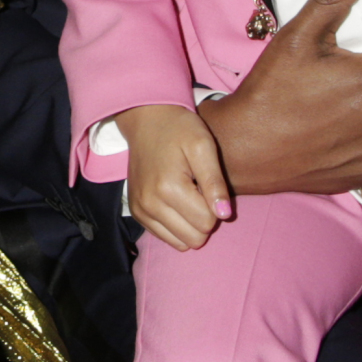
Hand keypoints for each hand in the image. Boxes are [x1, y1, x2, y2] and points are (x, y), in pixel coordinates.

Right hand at [115, 103, 229, 251]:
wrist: (146, 119)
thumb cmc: (179, 128)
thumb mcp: (203, 146)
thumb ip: (215, 182)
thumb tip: (224, 215)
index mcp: (168, 188)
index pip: (207, 223)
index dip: (214, 205)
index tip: (206, 183)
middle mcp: (150, 204)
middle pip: (194, 239)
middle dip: (203, 218)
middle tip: (199, 190)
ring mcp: (140, 211)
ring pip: (180, 243)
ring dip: (190, 223)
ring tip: (188, 195)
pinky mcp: (137, 212)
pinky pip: (165, 237)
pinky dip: (175, 224)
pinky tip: (176, 201)